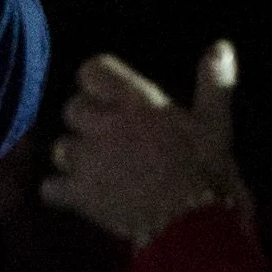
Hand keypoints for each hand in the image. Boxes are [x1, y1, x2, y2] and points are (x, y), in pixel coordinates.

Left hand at [41, 43, 246, 245]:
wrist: (190, 224)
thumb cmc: (206, 171)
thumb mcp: (216, 124)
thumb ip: (213, 84)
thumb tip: (221, 47)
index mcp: (135, 101)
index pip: (92, 70)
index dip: (97, 82)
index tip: (110, 96)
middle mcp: (103, 123)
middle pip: (72, 108)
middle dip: (86, 121)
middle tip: (111, 139)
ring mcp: (86, 159)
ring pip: (61, 147)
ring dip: (75, 157)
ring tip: (100, 170)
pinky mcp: (77, 193)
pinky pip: (50, 187)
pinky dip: (61, 192)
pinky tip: (81, 196)